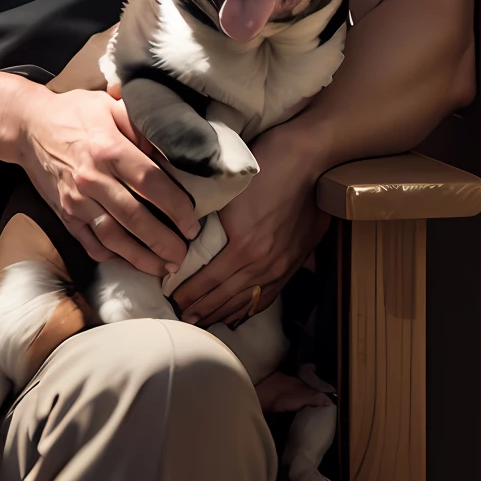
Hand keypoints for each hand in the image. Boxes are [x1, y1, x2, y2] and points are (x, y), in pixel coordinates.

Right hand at [16, 85, 199, 276]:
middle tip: (183, 254)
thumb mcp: (110, 104)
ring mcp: (75, 200)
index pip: (150, 183)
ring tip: (164, 267)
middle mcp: (91, 178)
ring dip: (141, 257)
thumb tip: (171, 147)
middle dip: (163, 241)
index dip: (175, 206)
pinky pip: (90, 242)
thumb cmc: (74, 113)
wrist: (27, 126)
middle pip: (135, 218)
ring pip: (113, 238)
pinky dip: (111, 256)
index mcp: (108, 148)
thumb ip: (141, 124)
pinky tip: (130, 261)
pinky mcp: (64, 214)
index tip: (192, 222)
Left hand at [171, 121, 330, 325]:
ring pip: (247, 299)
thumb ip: (211, 221)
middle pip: (225, 295)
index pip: (208, 279)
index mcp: (244, 246)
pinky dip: (251, 307)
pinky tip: (239, 314)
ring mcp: (281, 265)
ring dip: (223, 312)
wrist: (308, 159)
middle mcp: (263, 262)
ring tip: (204, 321)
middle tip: (183, 318)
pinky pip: (269, 294)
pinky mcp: (294, 262)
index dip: (188, 292)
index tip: (172, 298)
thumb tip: (189, 238)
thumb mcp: (228, 193)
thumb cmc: (266, 166)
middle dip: (201, 308)